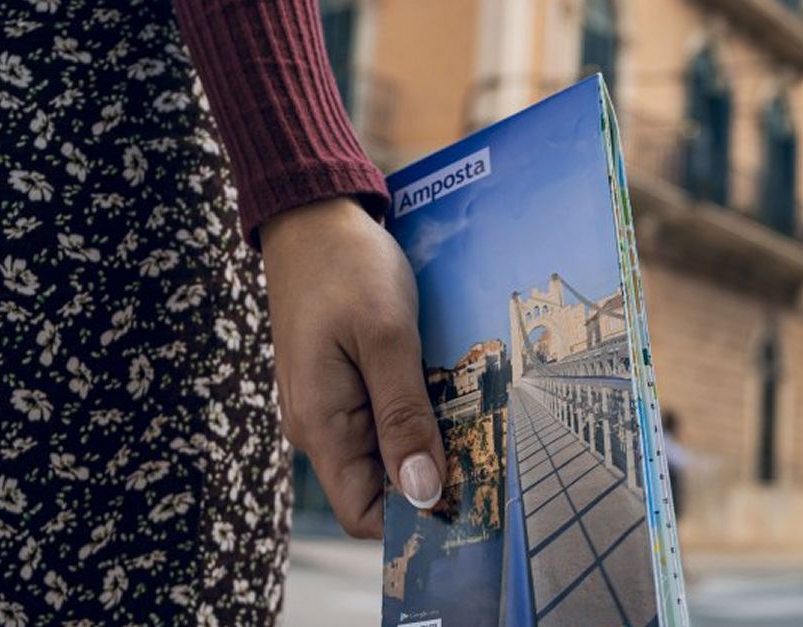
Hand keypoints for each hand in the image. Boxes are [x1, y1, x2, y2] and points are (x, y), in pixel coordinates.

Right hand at [261, 198, 445, 538]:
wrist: (312, 218)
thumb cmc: (347, 269)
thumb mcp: (386, 339)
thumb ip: (404, 417)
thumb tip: (422, 493)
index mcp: (322, 425)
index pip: (364, 514)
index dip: (414, 517)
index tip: (471, 498)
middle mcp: (320, 426)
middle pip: (380, 486)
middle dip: (432, 477)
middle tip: (490, 452)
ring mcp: (330, 404)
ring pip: (385, 451)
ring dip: (429, 441)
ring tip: (477, 418)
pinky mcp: (343, 382)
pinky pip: (382, 418)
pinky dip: (417, 412)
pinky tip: (450, 391)